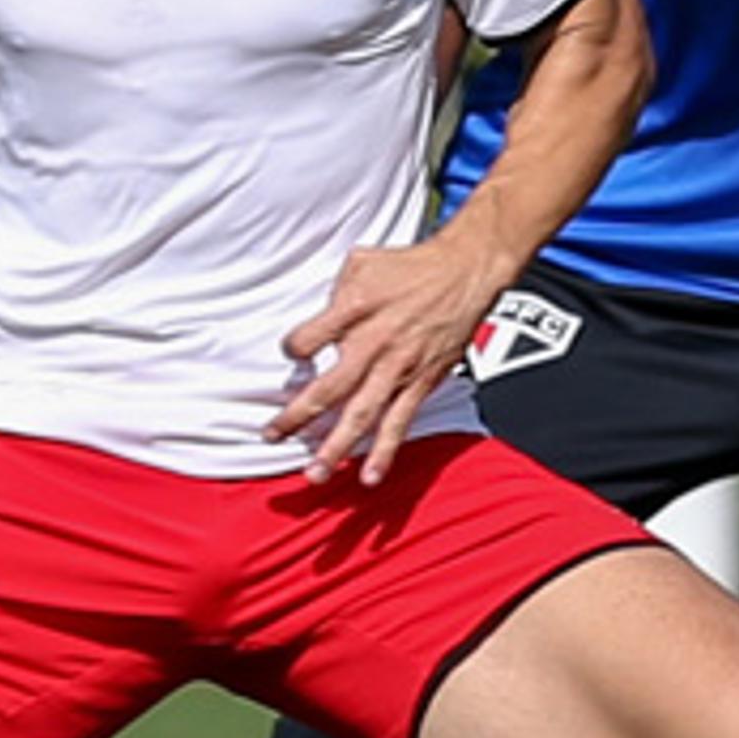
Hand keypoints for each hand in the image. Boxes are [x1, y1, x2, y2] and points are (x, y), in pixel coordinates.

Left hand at [270, 239, 496, 482]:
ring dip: (335, 447)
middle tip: (272, 436)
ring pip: (360, 416)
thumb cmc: (413, 266)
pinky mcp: (420, 382)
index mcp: (353, 309)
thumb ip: (335, 290)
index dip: (293, 348)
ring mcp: (398, 368)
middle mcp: (373, 343)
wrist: (466, 273)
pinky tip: (370, 476)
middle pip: (327, 389)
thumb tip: (318, 314)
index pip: (305, 340)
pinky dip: (384, 451)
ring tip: (315, 474)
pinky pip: (399, 422)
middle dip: (296, 417)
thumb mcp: (362, 261)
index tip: (293, 352)